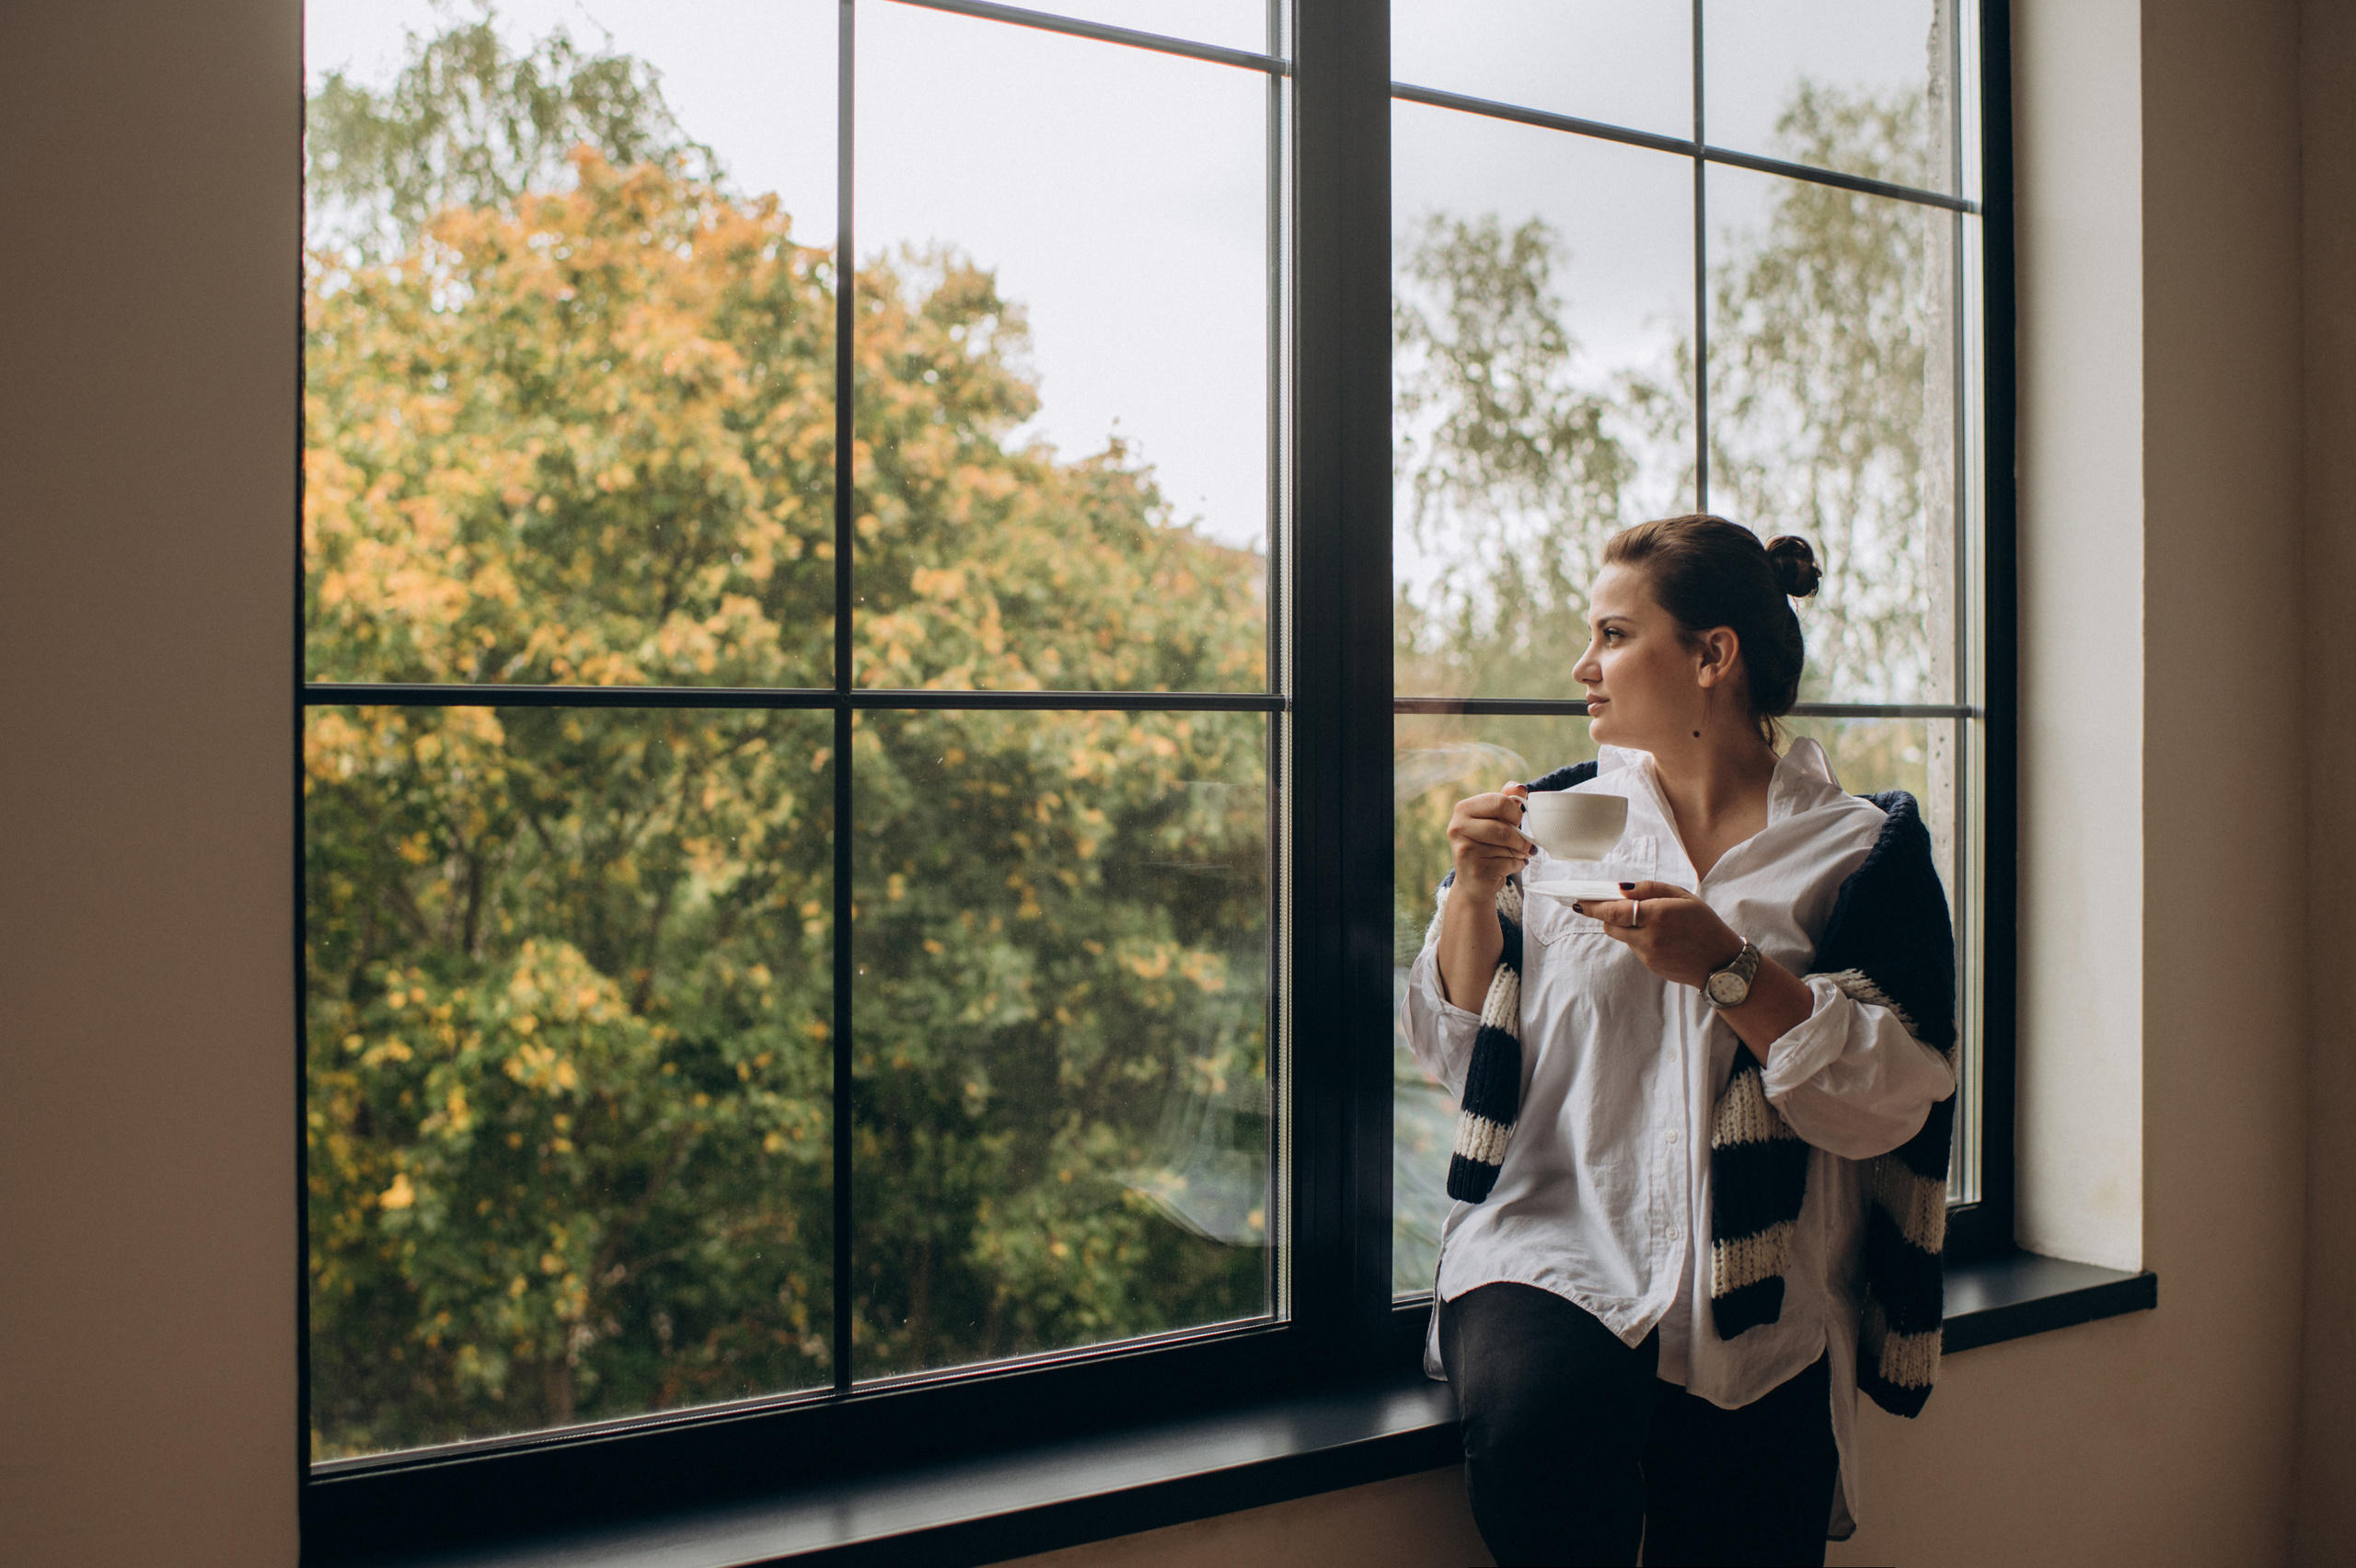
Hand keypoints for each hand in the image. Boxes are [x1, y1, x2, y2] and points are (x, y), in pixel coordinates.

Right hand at [1445, 782, 1534, 895]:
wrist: (1473, 881)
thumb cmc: (1486, 844)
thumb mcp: (1495, 818)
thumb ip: (1506, 800)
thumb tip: (1519, 787)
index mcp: (1463, 809)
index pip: (1499, 801)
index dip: (1515, 813)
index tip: (1516, 821)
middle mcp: (1458, 827)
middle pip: (1504, 828)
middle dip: (1520, 838)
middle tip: (1522, 842)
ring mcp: (1464, 850)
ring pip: (1509, 847)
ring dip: (1520, 853)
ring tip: (1514, 854)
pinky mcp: (1475, 870)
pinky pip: (1509, 864)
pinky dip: (1516, 866)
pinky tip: (1506, 867)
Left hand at [1572, 880, 1744, 988]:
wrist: (1721, 962)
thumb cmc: (1705, 924)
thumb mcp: (1683, 896)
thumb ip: (1650, 889)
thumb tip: (1621, 888)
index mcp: (1658, 915)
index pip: (1613, 911)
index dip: (1592, 907)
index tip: (1577, 901)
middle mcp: (1649, 937)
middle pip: (1610, 926)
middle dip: (1606, 915)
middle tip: (1610, 906)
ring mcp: (1648, 955)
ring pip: (1622, 937)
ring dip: (1625, 927)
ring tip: (1650, 921)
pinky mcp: (1650, 966)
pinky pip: (1635, 948)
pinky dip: (1639, 939)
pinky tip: (1661, 937)